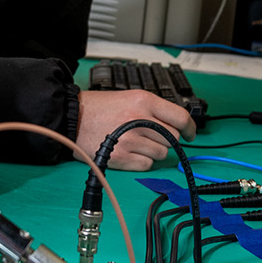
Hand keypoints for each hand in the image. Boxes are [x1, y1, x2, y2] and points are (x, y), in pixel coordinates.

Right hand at [74, 89, 196, 169]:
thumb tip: (175, 125)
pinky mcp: (122, 157)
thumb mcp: (129, 97)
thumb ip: (152, 110)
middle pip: (172, 138)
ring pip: (161, 153)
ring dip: (153, 151)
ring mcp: (131, 140)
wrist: (71, 117)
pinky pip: (147, 164)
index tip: (190, 134)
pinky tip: (128, 152)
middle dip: (165, 139)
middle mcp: (140, 120)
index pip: (180, 117)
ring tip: (135, 142)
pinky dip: (141, 161)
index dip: (190, 128)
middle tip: (151, 137)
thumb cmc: (98, 107)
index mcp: (143, 101)